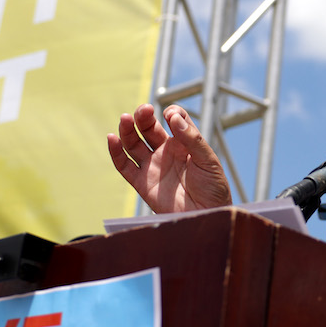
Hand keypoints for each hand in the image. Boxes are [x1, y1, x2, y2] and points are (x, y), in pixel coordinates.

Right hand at [107, 104, 232, 214]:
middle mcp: (166, 152)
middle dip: (144, 117)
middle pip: (148, 129)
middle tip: (143, 110)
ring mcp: (153, 166)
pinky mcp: (142, 183)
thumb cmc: (213, 189)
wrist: (207, 215)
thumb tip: (173, 116)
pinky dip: (116, 153)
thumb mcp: (207, 159)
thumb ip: (191, 137)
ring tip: (126, 119)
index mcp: (184, 144)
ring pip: (134, 144)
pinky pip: (124, 166)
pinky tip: (112, 138)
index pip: (173, 120)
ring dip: (127, 131)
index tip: (170, 115)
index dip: (171, 113)